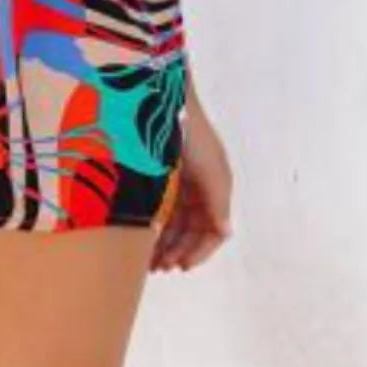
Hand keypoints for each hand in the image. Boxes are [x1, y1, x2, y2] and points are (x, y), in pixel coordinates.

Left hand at [151, 80, 233, 272]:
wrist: (159, 98)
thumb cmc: (190, 135)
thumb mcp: (212, 171)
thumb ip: (217, 203)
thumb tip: (224, 232)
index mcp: (214, 185)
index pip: (212, 228)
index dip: (199, 250)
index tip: (182, 267)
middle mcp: (196, 185)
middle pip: (190, 228)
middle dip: (178, 250)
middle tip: (160, 268)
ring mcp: (175, 179)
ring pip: (172, 220)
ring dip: (165, 242)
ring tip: (149, 260)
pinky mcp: (155, 173)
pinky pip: (158, 206)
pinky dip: (153, 224)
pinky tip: (142, 237)